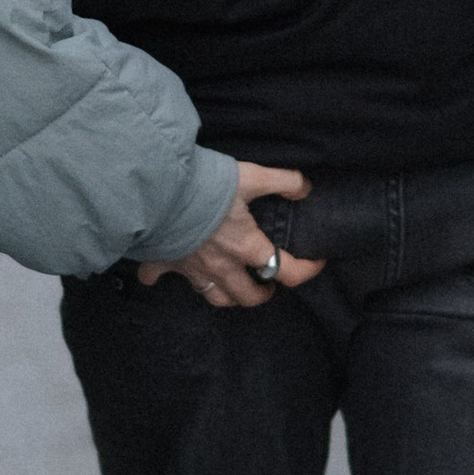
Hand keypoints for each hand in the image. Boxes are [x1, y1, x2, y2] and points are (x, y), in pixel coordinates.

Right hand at [139, 161, 325, 310]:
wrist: (158, 190)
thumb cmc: (206, 185)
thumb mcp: (252, 176)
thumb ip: (284, 181)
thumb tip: (306, 189)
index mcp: (247, 247)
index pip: (287, 271)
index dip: (308, 270)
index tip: (315, 263)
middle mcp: (222, 266)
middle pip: (248, 296)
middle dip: (262, 294)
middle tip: (268, 284)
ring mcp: (192, 269)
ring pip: (215, 298)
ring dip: (227, 296)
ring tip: (232, 286)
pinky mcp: (164, 262)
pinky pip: (159, 279)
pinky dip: (159, 279)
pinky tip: (159, 274)